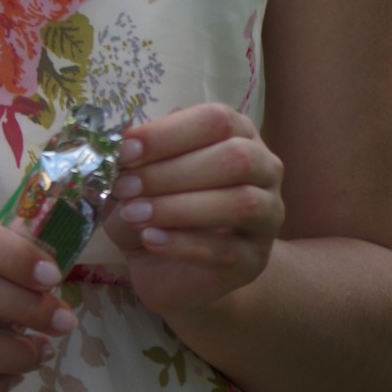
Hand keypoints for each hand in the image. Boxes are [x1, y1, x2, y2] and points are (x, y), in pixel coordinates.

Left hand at [104, 104, 283, 315]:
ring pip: (239, 203)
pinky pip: (225, 250)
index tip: (127, 151)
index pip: (215, 120)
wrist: (179, 270)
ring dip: (178, 207)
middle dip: (172, 171)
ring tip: (134, 214)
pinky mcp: (254, 260)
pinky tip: (149, 239)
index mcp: (239, 133)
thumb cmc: (164, 208)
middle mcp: (264, 168)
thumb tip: (124, 141)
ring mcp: (267, 215)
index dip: (169, 133)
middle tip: (126, 186)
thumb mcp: (145, 177)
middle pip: (234, 158)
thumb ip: (141, 159)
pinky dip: (182, 243)